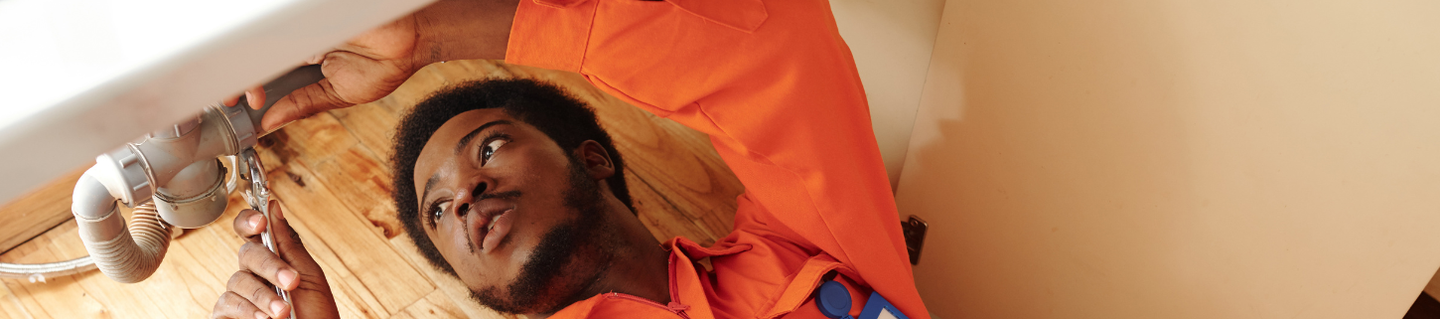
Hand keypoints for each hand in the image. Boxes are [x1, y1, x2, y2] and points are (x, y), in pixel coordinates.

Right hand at [212, 201, 338, 318]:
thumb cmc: (316, 315)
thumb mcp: (309, 277)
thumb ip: (289, 244)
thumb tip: (274, 206)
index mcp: (272, 258)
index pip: (250, 230)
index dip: (248, 220)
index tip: (260, 220)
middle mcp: (251, 274)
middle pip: (246, 254)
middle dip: (270, 266)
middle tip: (291, 282)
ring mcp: (237, 296)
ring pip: (237, 281)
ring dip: (263, 296)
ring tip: (284, 313)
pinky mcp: (226, 317)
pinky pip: (226, 305)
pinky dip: (247, 311)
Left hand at [224, 14, 425, 131]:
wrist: (414, 42)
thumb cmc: (386, 63)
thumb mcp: (339, 94)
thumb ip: (303, 105)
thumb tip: (270, 122)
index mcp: (302, 56)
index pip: (265, 71)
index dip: (247, 87)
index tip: (239, 106)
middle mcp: (299, 37)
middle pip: (258, 55)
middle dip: (240, 80)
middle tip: (236, 101)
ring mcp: (304, 24)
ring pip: (265, 42)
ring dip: (252, 70)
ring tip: (250, 92)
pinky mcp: (310, 15)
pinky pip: (285, 26)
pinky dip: (270, 41)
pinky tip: (264, 63)